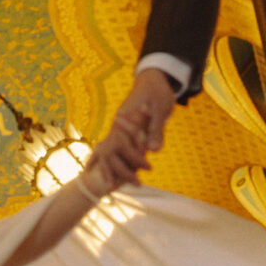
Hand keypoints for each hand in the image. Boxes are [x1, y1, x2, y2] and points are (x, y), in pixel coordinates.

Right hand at [91, 69, 175, 184]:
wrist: (152, 78)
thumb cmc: (157, 92)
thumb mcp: (161, 109)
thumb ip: (156, 129)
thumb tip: (154, 150)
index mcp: (125, 118)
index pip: (122, 143)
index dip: (134, 158)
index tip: (147, 169)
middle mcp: (117, 124)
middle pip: (110, 151)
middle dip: (121, 170)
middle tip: (138, 184)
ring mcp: (117, 127)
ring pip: (107, 152)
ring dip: (113, 169)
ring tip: (116, 187)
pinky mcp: (120, 130)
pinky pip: (109, 148)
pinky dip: (107, 162)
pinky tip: (104, 174)